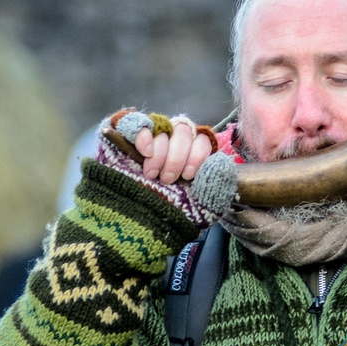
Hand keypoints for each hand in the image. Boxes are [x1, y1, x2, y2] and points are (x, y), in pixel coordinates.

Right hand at [99, 110, 237, 226]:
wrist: (132, 223)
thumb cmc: (169, 212)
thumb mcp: (200, 206)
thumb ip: (215, 187)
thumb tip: (220, 165)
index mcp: (192, 152)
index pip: (202, 140)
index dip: (197, 156)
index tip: (188, 176)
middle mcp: (172, 139)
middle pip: (184, 131)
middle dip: (178, 157)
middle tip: (168, 179)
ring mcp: (150, 135)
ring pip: (163, 126)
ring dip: (161, 151)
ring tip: (152, 175)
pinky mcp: (126, 135)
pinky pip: (137, 122)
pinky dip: (144, 135)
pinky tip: (145, 152)